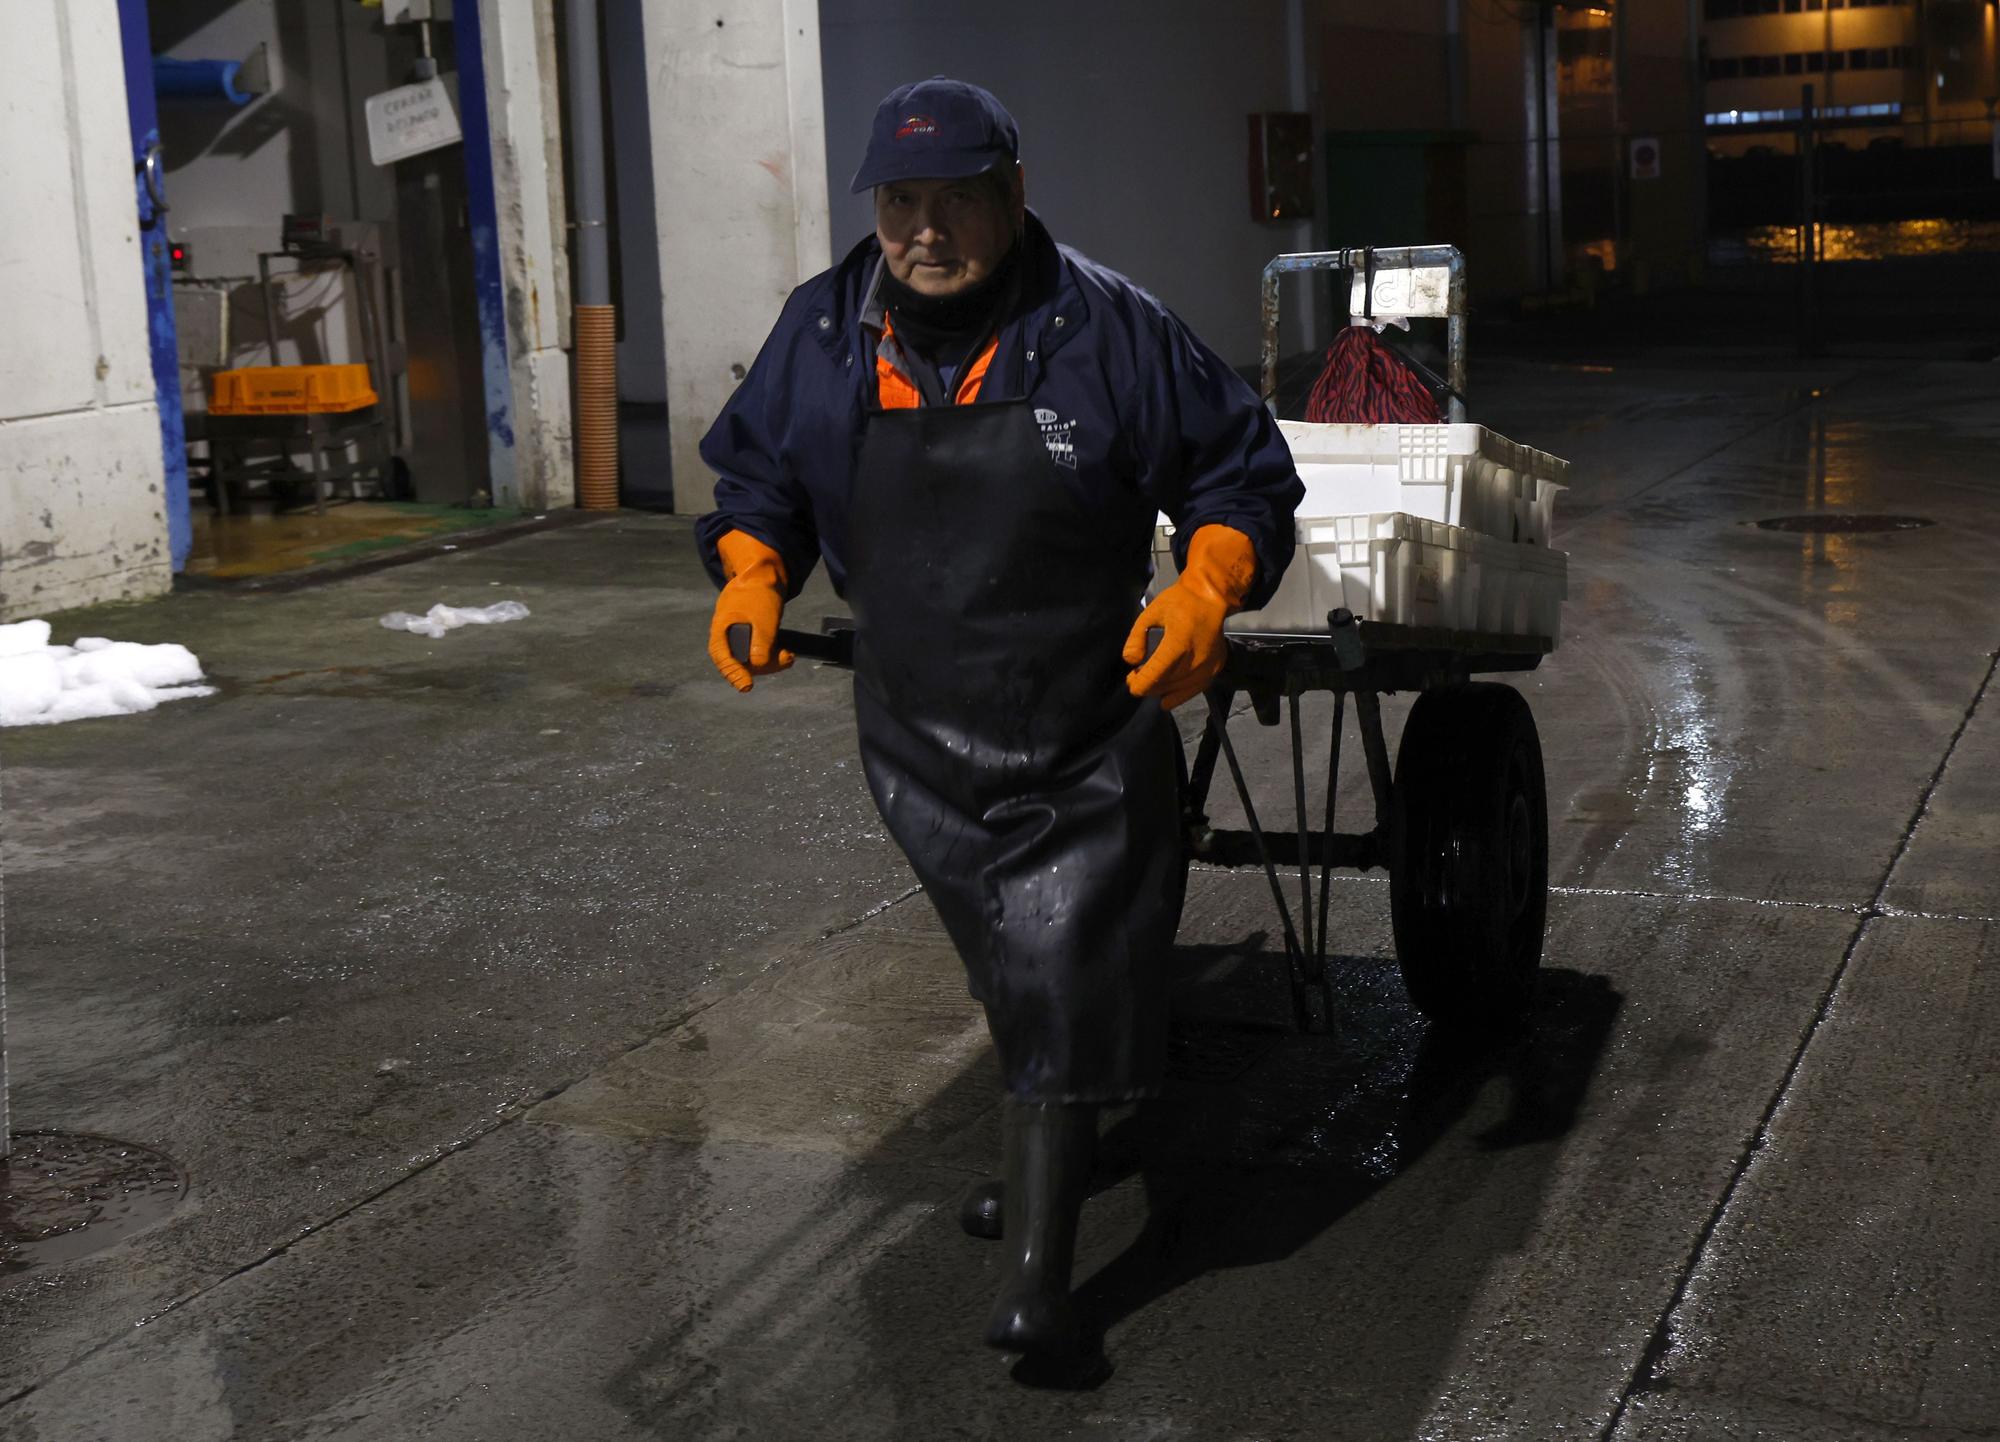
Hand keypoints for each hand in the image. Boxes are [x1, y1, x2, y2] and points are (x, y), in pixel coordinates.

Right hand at [706, 530, 794, 691]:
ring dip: (771, 663)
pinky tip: (786, 655)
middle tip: (784, 661)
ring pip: (751, 661)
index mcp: (722, 629)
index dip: (733, 674)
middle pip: (739, 663)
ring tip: (789, 657)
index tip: (747, 687)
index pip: (723, 658)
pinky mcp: (750, 638)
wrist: (763, 574)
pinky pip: (758, 654)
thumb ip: (761, 641)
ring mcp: (738, 638)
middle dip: (763, 667)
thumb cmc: (759, 592)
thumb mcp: (763, 617)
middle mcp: (727, 637)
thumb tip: (758, 665)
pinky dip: (772, 657)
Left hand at [1123, 524, 1257, 710]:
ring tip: (1150, 681)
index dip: (1139, 684)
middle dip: (1147, 685)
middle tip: (1135, 677)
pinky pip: (1194, 690)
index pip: (1155, 675)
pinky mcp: (1216, 669)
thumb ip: (1137, 638)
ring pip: (1178, 690)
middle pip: (1165, 685)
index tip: (1130, 682)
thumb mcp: (1150, 613)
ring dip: (1161, 690)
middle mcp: (1196, 659)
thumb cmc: (1179, 602)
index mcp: (1179, 643)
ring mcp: (1209, 666)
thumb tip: (1131, 662)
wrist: (1212, 597)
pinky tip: (1166, 697)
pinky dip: (1178, 695)